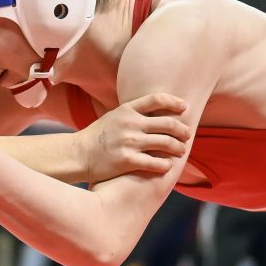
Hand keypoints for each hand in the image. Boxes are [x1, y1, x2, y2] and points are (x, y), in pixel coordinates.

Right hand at [75, 92, 190, 183]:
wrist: (78, 154)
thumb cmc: (97, 136)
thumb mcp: (113, 117)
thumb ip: (133, 113)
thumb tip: (157, 111)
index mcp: (126, 110)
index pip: (157, 99)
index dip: (175, 102)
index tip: (184, 108)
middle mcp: (129, 124)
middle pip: (168, 123)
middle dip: (183, 130)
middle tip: (187, 135)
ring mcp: (129, 142)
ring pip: (167, 143)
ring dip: (178, 148)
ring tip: (180, 151)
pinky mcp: (128, 160)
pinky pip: (156, 163)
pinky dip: (166, 165)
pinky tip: (167, 166)